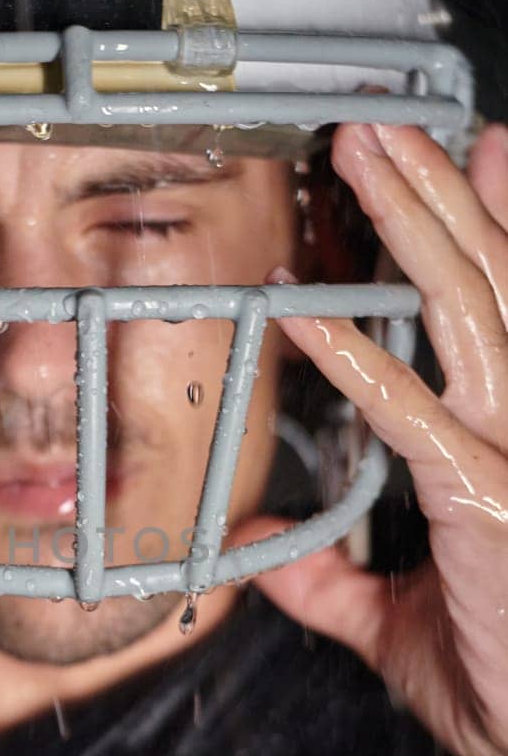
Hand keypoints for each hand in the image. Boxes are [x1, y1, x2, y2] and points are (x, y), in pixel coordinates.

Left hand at [248, 120, 507, 755]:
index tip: (464, 157)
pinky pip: (413, 417)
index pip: (501, 313)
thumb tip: (270, 550)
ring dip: (409, 226)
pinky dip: (355, 360)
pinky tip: (302, 311)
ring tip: (367, 153)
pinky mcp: (490, 502)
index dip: (483, 229)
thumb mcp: (403, 628)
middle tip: (381, 127)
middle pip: (486, 285)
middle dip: (434, 197)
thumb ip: (336, 584)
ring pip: (468, 314)